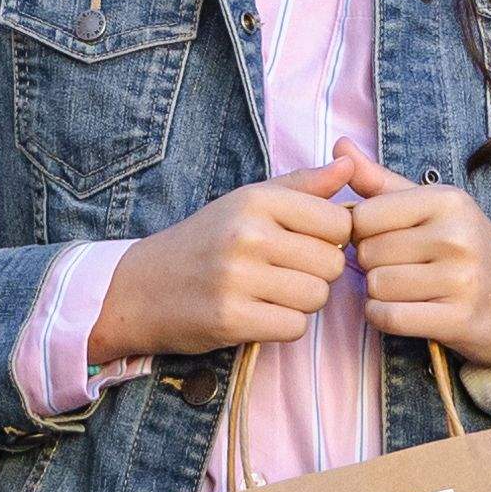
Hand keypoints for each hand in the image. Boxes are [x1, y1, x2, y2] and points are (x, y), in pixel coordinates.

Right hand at [94, 170, 359, 359]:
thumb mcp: (247, 202)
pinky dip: (283, 326)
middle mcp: (246, 234)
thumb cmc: (205, 242)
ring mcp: (237, 278)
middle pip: (333, 264)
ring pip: (317, 297)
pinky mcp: (230, 318)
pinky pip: (294, 327)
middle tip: (284, 273)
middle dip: (317, 274)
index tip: (305, 244)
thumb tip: (349, 164)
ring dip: (301, 302)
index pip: (338, 222)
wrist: (141, 288)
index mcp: (256, 200)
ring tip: (270, 293)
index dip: (331, 239)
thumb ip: (302, 185)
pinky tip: (259, 314)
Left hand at [331, 155, 490, 375]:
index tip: (379, 238)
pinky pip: (390, 317)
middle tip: (396, 267)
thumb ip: (380, 180)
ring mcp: (461, 278)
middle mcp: (456, 235)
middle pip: (368, 253)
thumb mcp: (431, 205)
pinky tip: (399, 309)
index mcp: (446, 200)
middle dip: (370, 264)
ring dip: (377, 293)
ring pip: (376, 286)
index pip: (363, 215)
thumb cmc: (466, 247)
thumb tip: (339, 145)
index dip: (359, 232)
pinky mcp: (459, 318)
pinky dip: (382, 316)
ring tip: (402, 288)